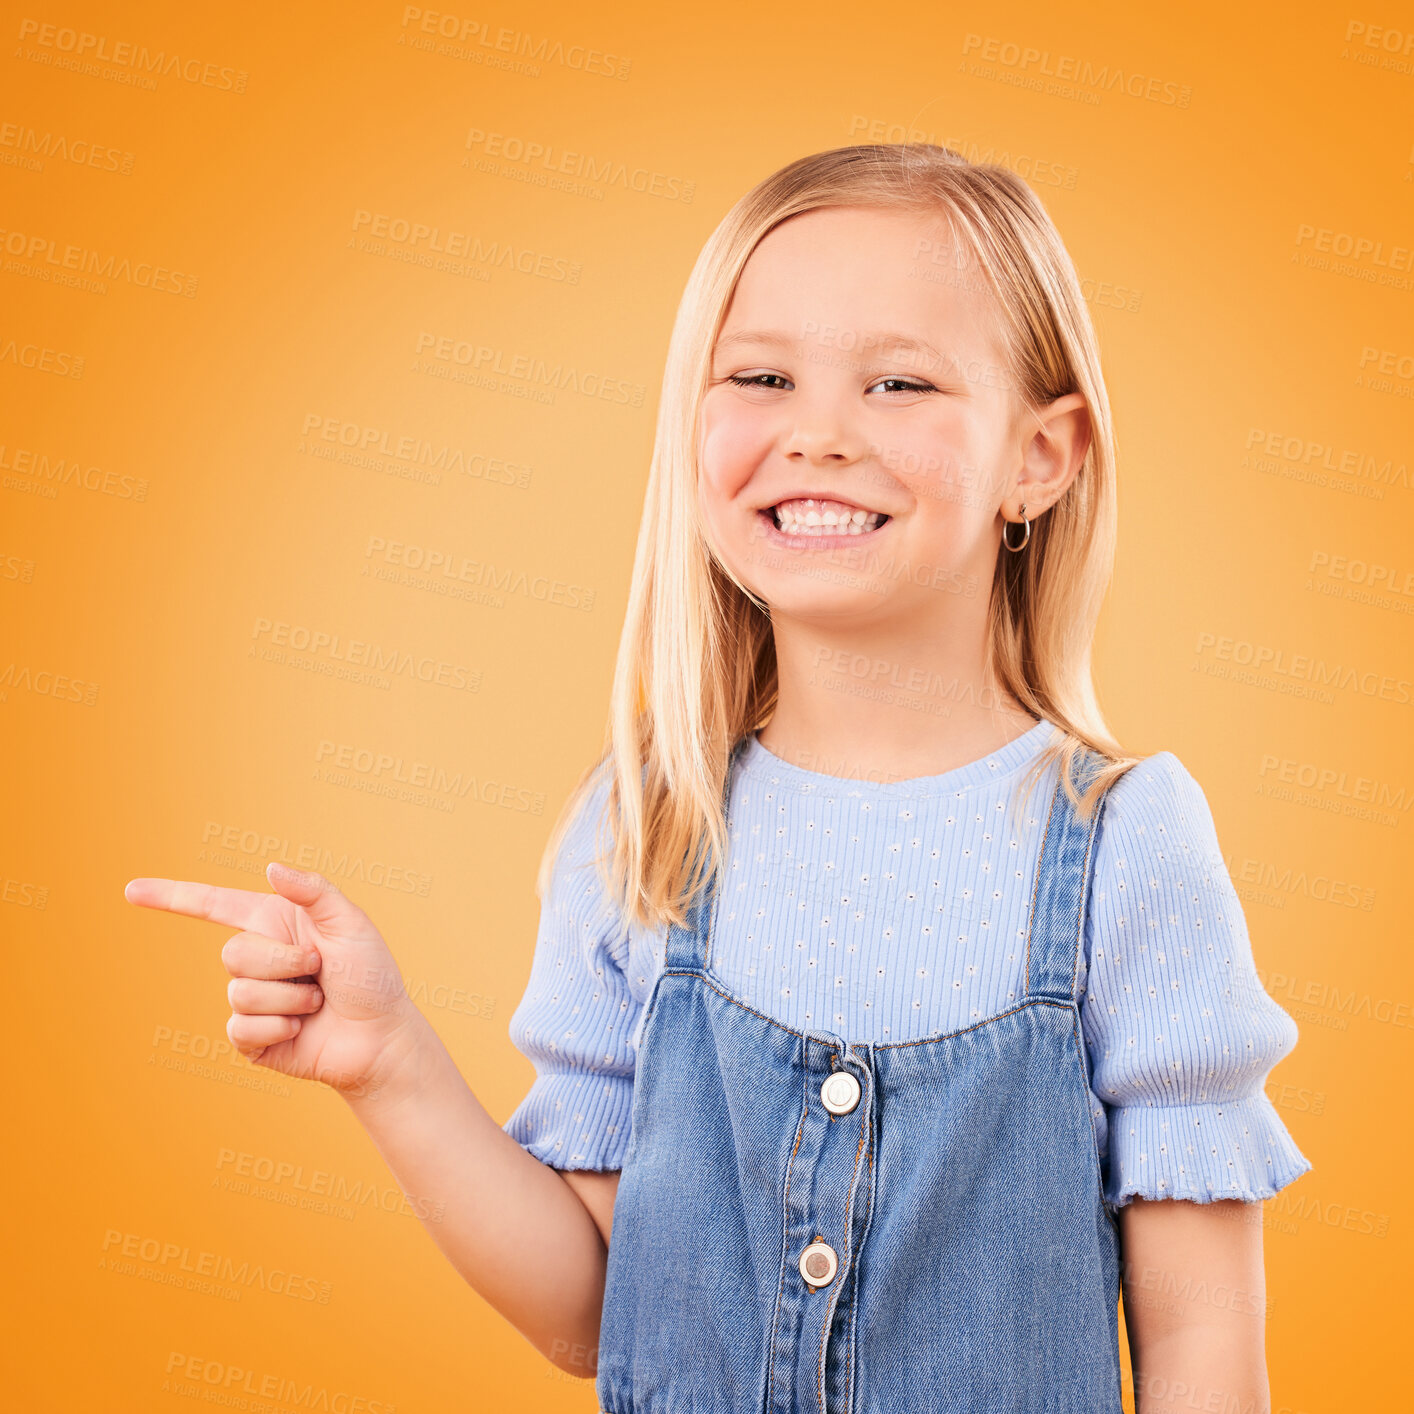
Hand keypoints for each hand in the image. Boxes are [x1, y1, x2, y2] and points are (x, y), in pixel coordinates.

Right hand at [124, 862, 427, 1097]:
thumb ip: (314, 891)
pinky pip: (242, 1028)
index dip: (171, 897)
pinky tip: (302, 1030)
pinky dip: (280, 1028)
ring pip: (240, 992)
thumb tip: (271, 868)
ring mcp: (252, 999)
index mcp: (275, 923)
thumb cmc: (372, 977)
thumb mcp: (351, 924)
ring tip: (318, 1003)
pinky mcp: (251, 1039)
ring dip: (290, 998)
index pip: (213, 906)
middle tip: (320, 971)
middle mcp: (259, 958)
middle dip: (284, 962)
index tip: (130, 891)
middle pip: (233, 954)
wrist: (380, 1037)